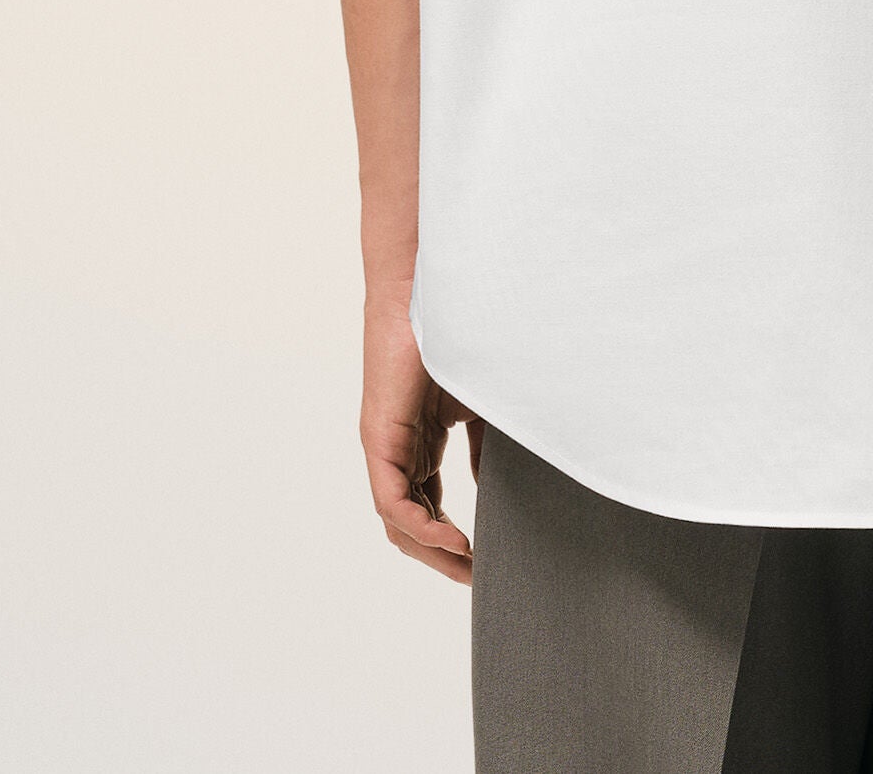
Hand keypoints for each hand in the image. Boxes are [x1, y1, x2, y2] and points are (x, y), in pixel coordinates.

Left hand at [360, 294, 482, 583]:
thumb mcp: (479, 402)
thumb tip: (492, 486)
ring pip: (398, 520)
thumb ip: (484, 444)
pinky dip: (421, 527)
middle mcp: (397, 450)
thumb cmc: (455, 336)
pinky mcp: (379, 439)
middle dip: (442, 557)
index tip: (486, 560)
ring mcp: (385, 447)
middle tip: (476, 579)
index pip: (428, 505)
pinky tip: (455, 539)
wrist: (430, 293)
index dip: (452, 538)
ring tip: (467, 568)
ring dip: (432, 551)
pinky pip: (392, 501)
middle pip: (411, 523)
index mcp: (419, 442)